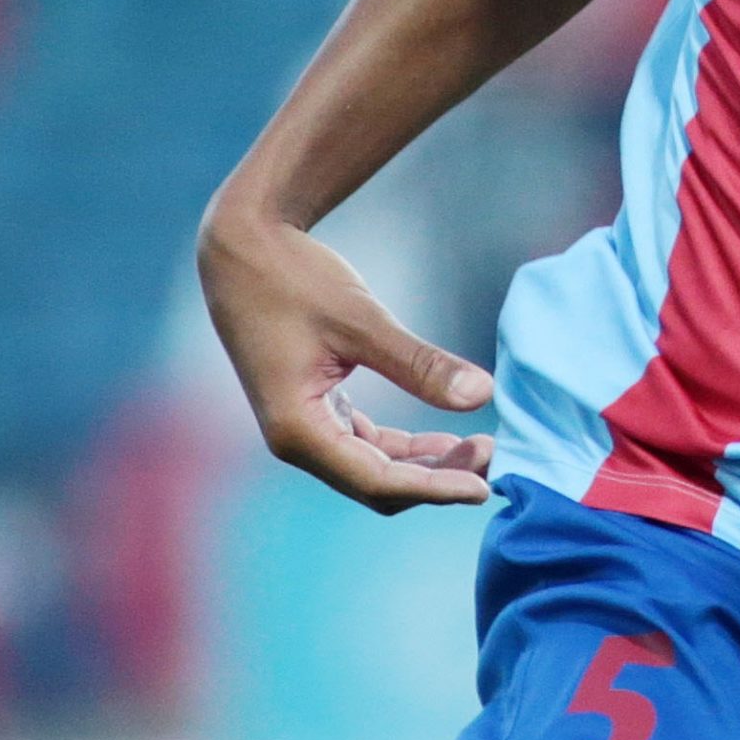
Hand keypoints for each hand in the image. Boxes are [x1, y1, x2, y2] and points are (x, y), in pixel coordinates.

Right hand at [196, 205, 494, 511]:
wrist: (242, 251)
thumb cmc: (293, 279)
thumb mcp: (362, 320)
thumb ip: (419, 364)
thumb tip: (482, 395)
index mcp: (298, 430)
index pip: (378, 481)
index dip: (436, 488)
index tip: (486, 488)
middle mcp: (297, 440)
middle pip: (377, 485)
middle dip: (438, 480)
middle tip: (497, 457)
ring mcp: (304, 427)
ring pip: (374, 468)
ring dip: (427, 466)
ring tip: (482, 448)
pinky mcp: (315, 409)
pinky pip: (366, 445)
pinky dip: (407, 448)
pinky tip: (448, 439)